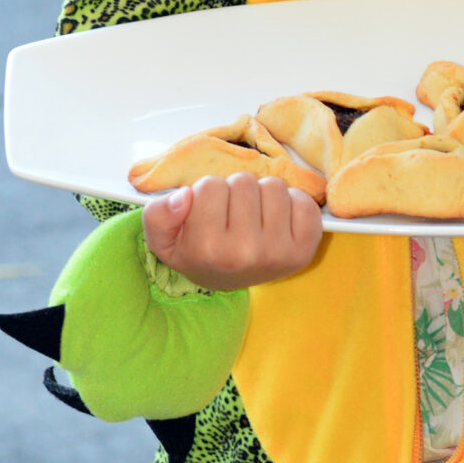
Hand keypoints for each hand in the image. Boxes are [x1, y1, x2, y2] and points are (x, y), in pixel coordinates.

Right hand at [141, 173, 323, 290]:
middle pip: (243, 182)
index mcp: (207, 250)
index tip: (208, 213)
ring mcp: (278, 253)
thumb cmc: (197, 251)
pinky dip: (292, 203)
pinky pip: (303, 201)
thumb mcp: (164, 238)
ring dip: (262, 195)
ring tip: (253, 216)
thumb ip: (158, 215)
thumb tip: (184, 195)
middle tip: (232, 215)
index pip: (210, 185)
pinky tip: (277, 220)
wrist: (227, 280)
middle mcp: (244, 254)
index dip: (207, 193)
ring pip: (273, 186)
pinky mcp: (305, 250)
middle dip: (235, 192)